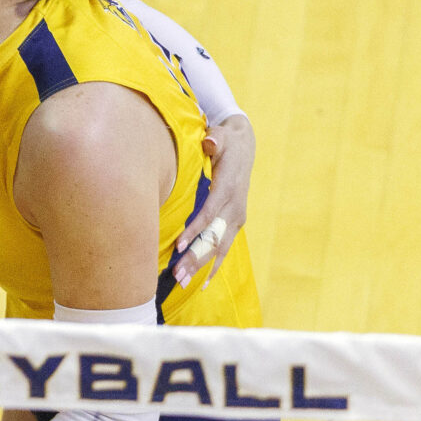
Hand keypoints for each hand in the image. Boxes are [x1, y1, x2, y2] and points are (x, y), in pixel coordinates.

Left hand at [173, 115, 253, 286]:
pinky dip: (214, 266)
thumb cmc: (226, 141)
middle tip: (176, 275)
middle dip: (195, 257)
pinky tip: (203, 284)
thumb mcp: (221, 136)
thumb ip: (214, 140)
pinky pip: (224, 248)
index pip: (210, 213)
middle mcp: (235, 207)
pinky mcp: (235, 222)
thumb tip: (210, 142)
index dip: (195, 230)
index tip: (178, 246)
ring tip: (182, 283)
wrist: (245, 146)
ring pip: (219, 247)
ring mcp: (237, 217)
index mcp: (228, 189)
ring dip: (201, 266)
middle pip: (214, 237)